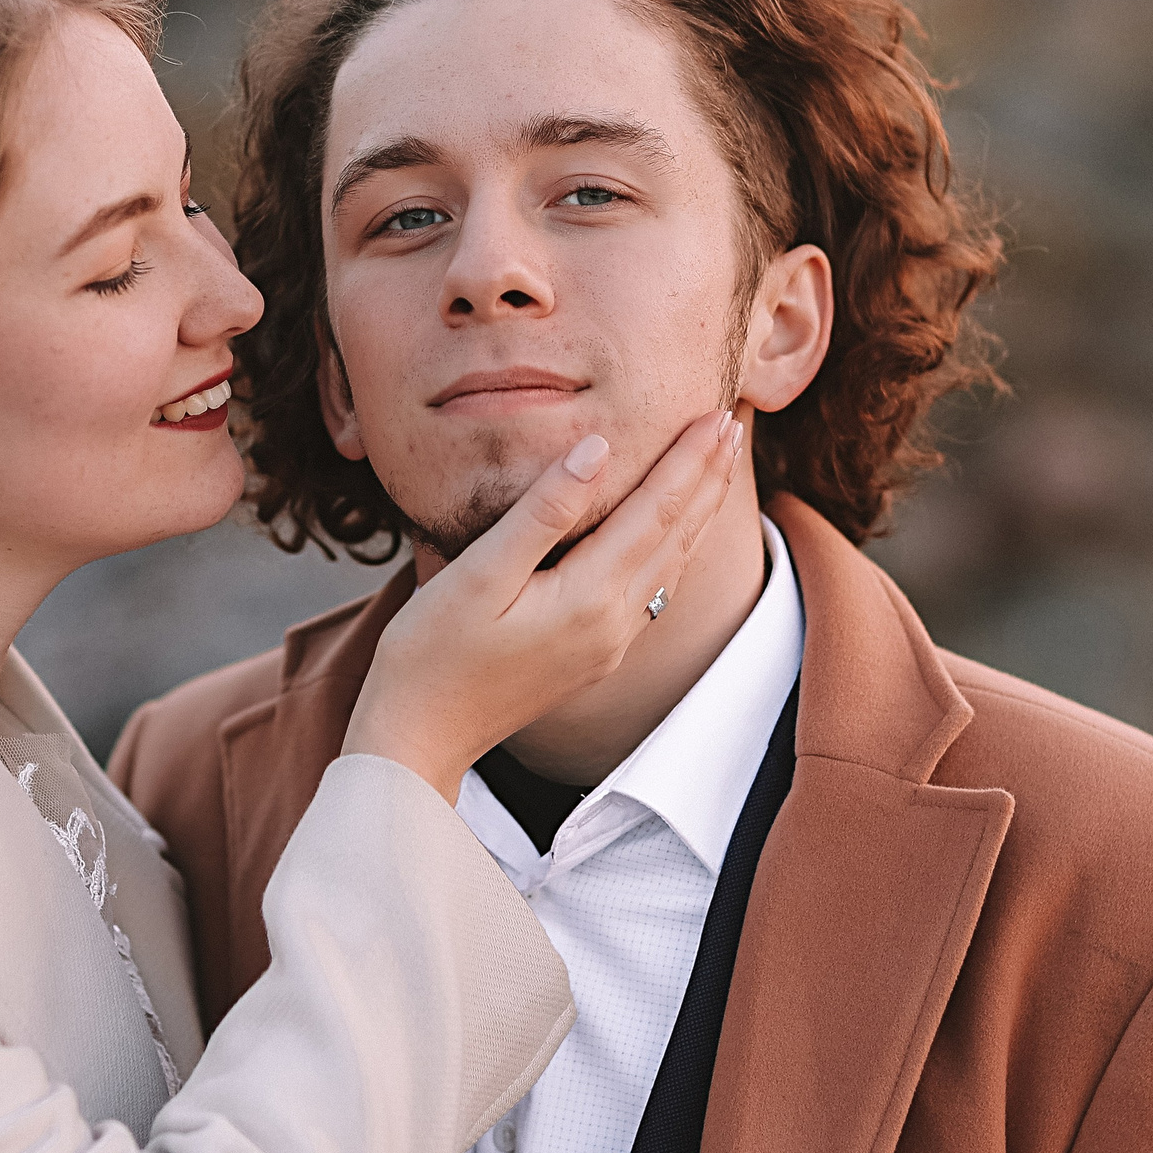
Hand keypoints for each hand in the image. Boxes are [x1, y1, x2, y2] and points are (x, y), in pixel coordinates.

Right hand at [341, 409, 744, 801]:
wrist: (419, 736)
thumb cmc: (431, 651)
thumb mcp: (478, 573)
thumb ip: (543, 510)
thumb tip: (598, 449)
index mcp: (588, 597)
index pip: (656, 512)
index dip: (688, 461)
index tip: (716, 415)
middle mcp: (613, 624)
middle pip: (677, 537)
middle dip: (707, 479)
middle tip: (733, 425)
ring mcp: (608, 646)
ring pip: (671, 567)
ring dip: (697, 514)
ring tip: (716, 470)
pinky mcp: (594, 658)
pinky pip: (652, 593)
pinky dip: (673, 551)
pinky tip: (672, 537)